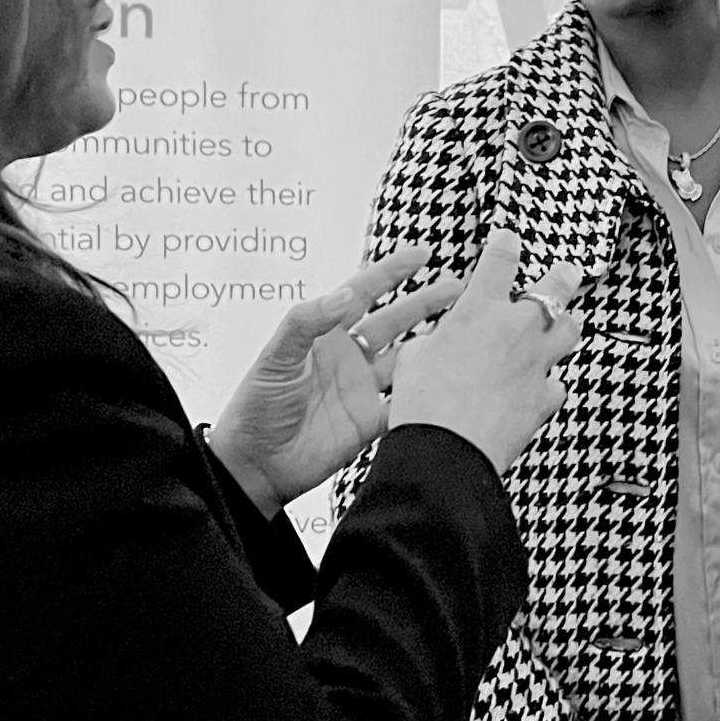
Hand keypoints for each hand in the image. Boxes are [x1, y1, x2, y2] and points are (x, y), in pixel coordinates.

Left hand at [210, 244, 464, 517]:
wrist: (254, 465)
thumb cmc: (255, 408)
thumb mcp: (275, 357)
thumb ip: (307, 321)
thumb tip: (345, 294)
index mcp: (325, 335)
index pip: (363, 293)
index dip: (392, 272)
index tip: (421, 255)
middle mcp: (349, 357)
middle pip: (396, 321)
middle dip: (427, 302)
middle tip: (459, 288)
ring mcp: (363, 389)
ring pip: (408, 358)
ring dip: (433, 344)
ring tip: (465, 330)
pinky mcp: (372, 421)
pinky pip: (407, 402)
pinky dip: (429, 392)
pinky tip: (450, 382)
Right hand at [387, 228, 582, 474]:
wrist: (447, 448)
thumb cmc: (424, 404)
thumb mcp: (414, 358)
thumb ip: (434, 341)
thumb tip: (437, 344)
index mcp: (480, 309)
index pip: (501, 259)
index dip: (507, 244)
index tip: (510, 238)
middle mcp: (516, 328)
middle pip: (555, 287)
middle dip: (562, 276)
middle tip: (566, 272)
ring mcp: (537, 361)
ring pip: (570, 330)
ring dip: (566, 324)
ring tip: (565, 323)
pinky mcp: (546, 396)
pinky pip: (557, 382)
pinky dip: (550, 382)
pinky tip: (542, 385)